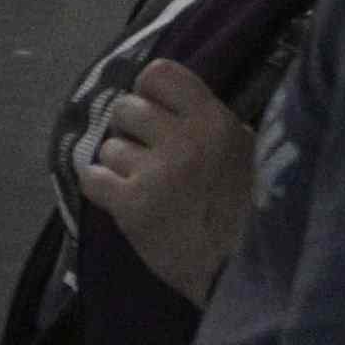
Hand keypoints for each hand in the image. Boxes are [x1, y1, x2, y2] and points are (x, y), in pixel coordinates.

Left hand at [74, 56, 258, 302]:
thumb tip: (177, 104)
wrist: (242, 270)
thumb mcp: (247, 154)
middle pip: (126, 107)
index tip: (155, 110)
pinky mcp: (131, 206)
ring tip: (142, 182)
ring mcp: (155, 172)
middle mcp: (183, 139)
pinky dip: (99, 185)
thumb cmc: (252, 214)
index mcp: (215, 121)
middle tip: (145, 151)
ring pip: (109, 146)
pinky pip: (92, 177)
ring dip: (119, 163)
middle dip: (131, 128)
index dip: (149, 91)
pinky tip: (116, 194)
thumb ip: (213, 126)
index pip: (159, 74)